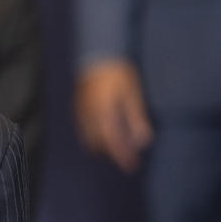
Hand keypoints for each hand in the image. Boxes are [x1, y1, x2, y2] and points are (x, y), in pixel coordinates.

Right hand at [74, 58, 153, 173]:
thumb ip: (136, 118)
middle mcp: (89, 115)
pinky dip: (94, 137)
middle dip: (113, 153)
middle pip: (99, 144)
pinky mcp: (78, 108)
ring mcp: (81, 112)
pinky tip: (105, 134)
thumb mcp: (132, 94)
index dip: (122, 156)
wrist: (96, 55)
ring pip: (89, 138)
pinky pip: (84, 130)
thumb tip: (142, 141)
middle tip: (129, 159)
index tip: (132, 166)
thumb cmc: (117, 73)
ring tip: (119, 147)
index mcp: (104, 112)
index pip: (112, 141)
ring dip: (103, 146)